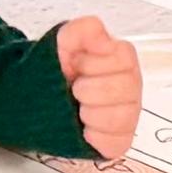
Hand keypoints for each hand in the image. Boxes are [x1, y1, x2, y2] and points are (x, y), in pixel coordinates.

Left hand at [52, 14, 142, 159]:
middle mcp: (130, 86)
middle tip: (76, 89)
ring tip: (79, 108)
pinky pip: (115, 141)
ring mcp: (127, 114)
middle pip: (123, 89)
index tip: (78, 65)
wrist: (42, 98)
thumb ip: (82, 31)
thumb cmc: (60, 73)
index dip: (94, 63)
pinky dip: (95, 136)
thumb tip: (99, 33)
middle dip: (90, 90)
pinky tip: (85, 127)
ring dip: (91, 113)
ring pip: (120, 117)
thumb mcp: (64, 43)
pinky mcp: (119, 139)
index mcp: (122, 60)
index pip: (123, 58)